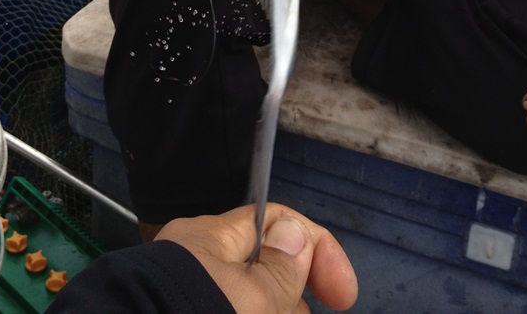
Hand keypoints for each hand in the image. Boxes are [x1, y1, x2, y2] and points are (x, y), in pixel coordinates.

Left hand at [156, 203, 357, 312]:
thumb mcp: (249, 298)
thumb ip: (282, 270)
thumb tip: (298, 234)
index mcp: (209, 242)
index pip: (274, 223)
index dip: (316, 250)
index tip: (344, 295)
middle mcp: (197, 268)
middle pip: (265, 277)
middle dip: (291, 303)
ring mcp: (190, 300)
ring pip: (248, 304)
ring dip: (275, 312)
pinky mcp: (182, 310)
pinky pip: (227, 309)